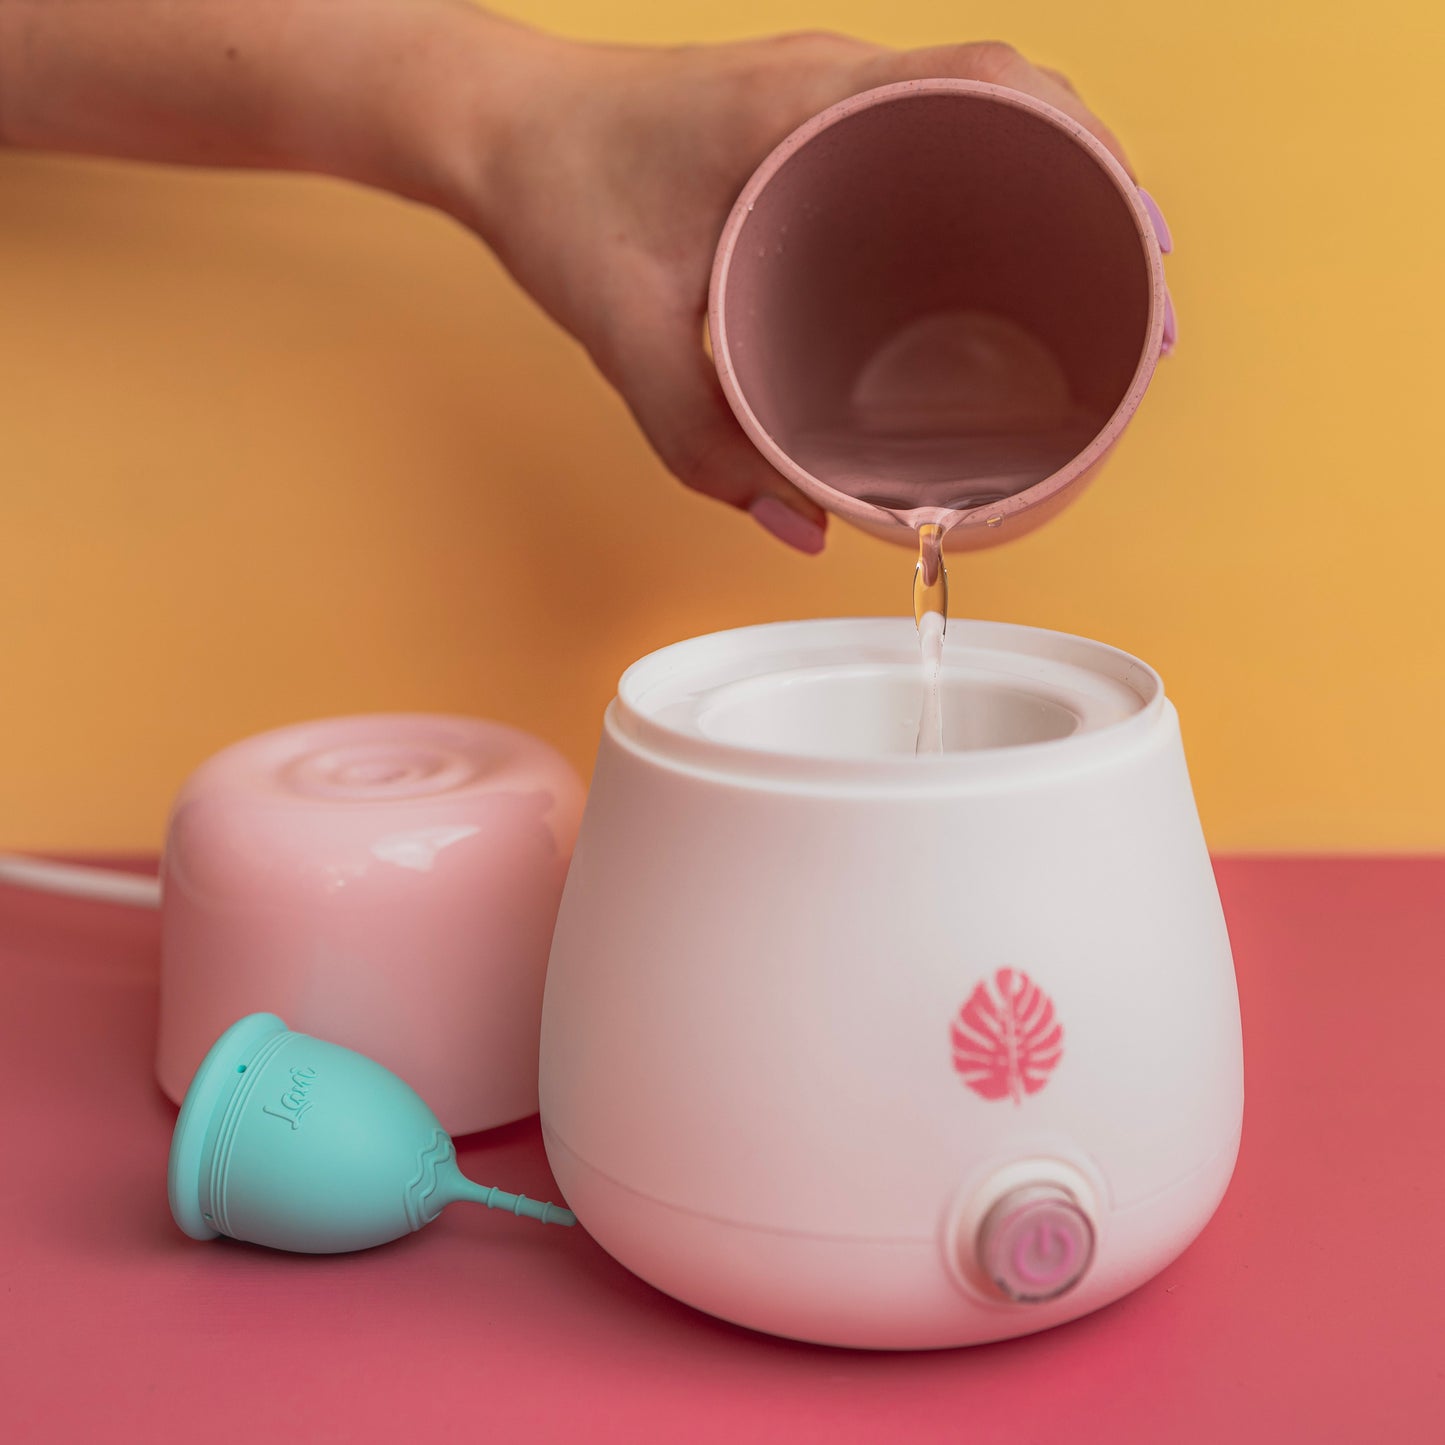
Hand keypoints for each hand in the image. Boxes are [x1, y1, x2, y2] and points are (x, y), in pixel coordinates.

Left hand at [458, 28, 1133, 553]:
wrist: (497, 129)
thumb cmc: (556, 203)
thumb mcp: (621, 334)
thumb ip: (702, 446)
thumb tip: (807, 529)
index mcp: (808, 103)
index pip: (994, 90)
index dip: (1090, 166)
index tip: (1141, 252)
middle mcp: (836, 78)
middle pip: (1018, 104)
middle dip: (1097, 194)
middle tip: (1136, 299)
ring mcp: (827, 91)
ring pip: (982, 117)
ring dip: (1050, 186)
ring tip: (1095, 284)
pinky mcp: (809, 119)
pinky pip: (928, 135)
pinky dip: (986, 187)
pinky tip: (995, 262)